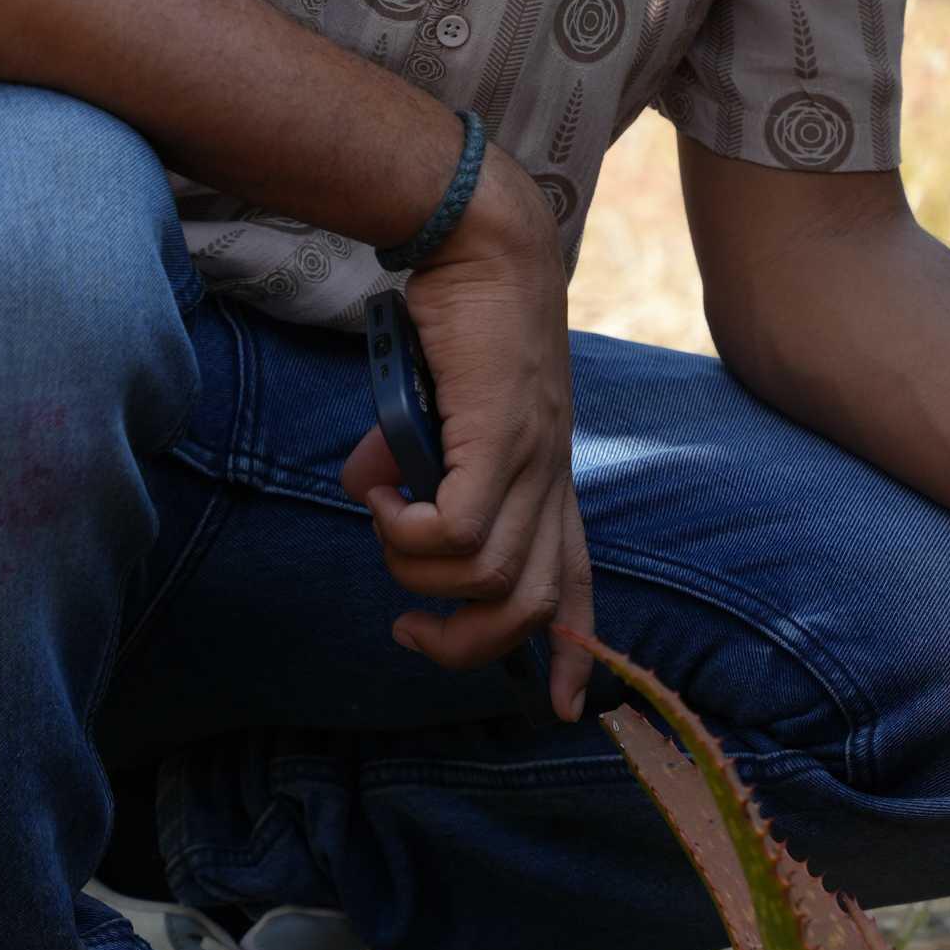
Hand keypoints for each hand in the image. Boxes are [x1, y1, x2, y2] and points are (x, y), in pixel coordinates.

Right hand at [340, 149, 593, 720]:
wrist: (483, 241)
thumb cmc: (461, 319)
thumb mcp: (439, 406)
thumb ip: (412, 459)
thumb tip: (370, 491)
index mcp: (547, 477)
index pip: (578, 582)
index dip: (574, 653)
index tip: (565, 708)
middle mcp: (552, 476)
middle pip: (535, 604)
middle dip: (468, 643)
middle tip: (409, 623)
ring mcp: (533, 457)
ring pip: (490, 575)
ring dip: (420, 573)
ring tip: (386, 525)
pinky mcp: (500, 433)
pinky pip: (461, 528)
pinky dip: (412, 534)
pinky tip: (383, 500)